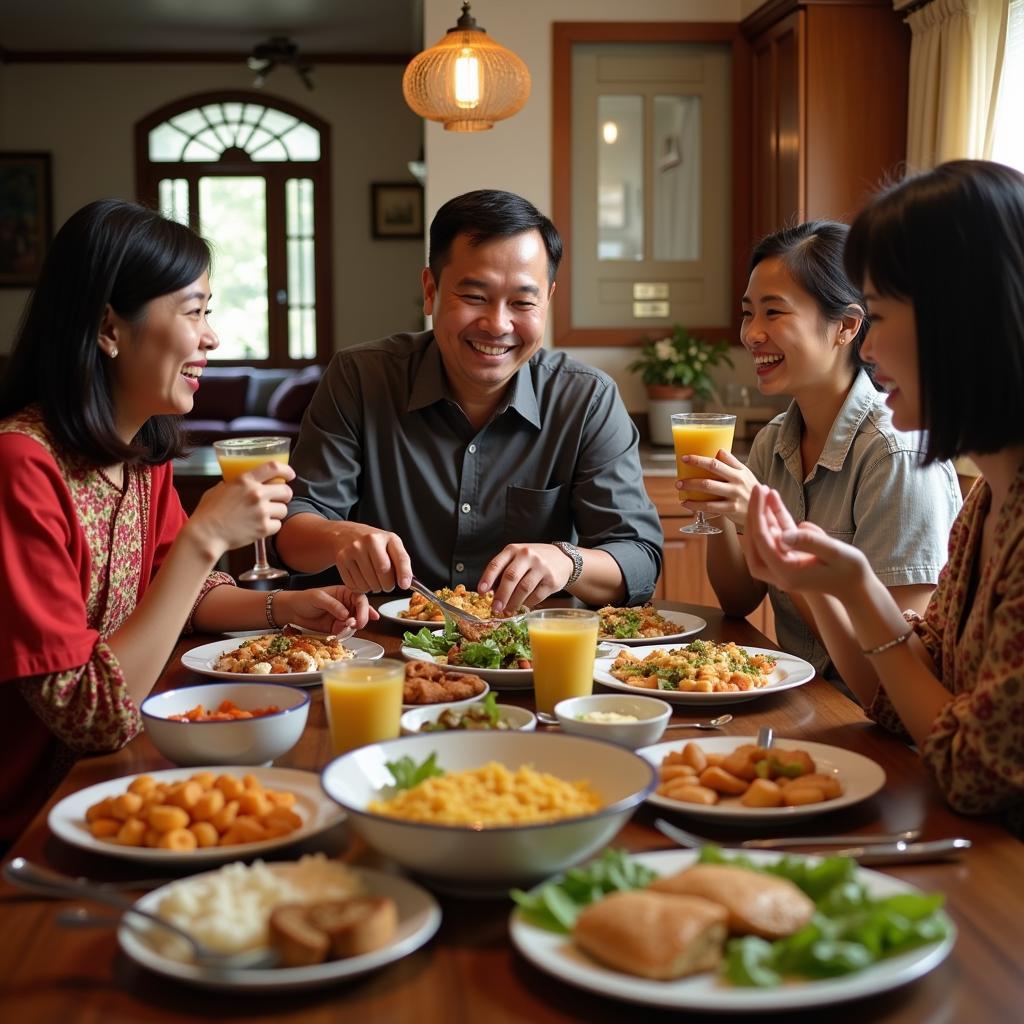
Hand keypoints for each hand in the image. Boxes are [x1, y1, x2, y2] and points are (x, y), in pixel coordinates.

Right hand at [188, 461, 293, 557]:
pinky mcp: (263, 528)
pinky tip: (261, 526)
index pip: (274, 467)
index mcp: (245, 480)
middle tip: (279, 498)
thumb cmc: (208, 512)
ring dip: (277, 512)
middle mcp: (256, 494)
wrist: (205, 534)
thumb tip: (240, 483)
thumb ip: (233, 484)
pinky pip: (278, 525)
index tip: (290, 474)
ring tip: (265, 515)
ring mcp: (261, 512)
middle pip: (286, 491)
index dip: (286, 470)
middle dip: (285, 495)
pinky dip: (272, 527)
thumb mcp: (219, 489)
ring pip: (284, 510)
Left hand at [274, 586, 378, 633]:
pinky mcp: (337, 627)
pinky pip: (346, 631)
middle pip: (362, 612)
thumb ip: (333, 605)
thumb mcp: (318, 598)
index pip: (360, 599)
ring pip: (356, 623)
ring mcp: (342, 617)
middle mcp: (346, 604)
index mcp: (344, 593)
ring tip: (345, 628)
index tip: (360, 618)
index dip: (364, 608)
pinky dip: (345, 633)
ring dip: (353, 627)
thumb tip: (346, 614)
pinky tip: (341, 632)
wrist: (292, 611)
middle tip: (356, 625)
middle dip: (361, 619)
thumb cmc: (304, 599)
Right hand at [334, 523, 411, 593]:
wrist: (345, 534)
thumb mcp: (390, 545)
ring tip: (374, 582)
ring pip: (368, 582)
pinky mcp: (341, 559)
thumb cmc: (373, 543)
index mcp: (387, 537)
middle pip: (383, 572)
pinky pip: (354, 584)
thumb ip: (401, 561)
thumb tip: (406, 583)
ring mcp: (354, 549)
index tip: (404, 585)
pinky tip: (363, 580)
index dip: (404, 574)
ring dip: (374, 588)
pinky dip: (361, 588)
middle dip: (387, 585)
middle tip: (387, 585)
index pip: (400, 558)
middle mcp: (370, 541)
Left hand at [478, 543, 573, 613]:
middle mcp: (527, 555)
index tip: (481, 592)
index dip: (487, 579)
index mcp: (513, 550)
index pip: (496, 564)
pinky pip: (536, 596)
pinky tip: (523, 605)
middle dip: (501, 595)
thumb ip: (503, 571)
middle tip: (495, 608)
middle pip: (510, 577)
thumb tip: (491, 593)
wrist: (562, 559)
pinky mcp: (551, 580)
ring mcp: (541, 567)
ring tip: (507, 611)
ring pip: (523, 588)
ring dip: (513, 603)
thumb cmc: (533, 561)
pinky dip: (527, 603)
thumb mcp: (516, 559)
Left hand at [677, 449, 756, 527]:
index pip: (716, 462)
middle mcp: (736, 482)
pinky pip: (710, 507)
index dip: (699, 459)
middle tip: (678, 477)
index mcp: (738, 471)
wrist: (764, 509)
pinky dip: (695, 505)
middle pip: (711, 475)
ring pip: (709, 489)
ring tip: (679, 487)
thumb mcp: (745, 473)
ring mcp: (734, 496)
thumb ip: (732, 462)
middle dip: (692, 475)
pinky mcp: (731, 510)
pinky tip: (686, 503)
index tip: (685, 458)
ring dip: (691, 488)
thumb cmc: (750, 489)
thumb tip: (719, 450)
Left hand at [745, 485, 869, 598]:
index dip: (758, 514)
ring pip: (764, 539)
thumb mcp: (835, 553)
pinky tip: (774, 499)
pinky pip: (778, 538)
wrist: (858, 588)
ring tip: (763, 490)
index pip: (762, 541)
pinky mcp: (790, 559)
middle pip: (756, 542)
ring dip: (762, 516)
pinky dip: (774, 521)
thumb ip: (810, 542)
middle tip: (757, 489)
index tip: (760, 491)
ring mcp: (782, 567)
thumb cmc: (851, 571)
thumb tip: (783, 534)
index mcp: (786, 573)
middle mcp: (779, 573)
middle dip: (754, 515)